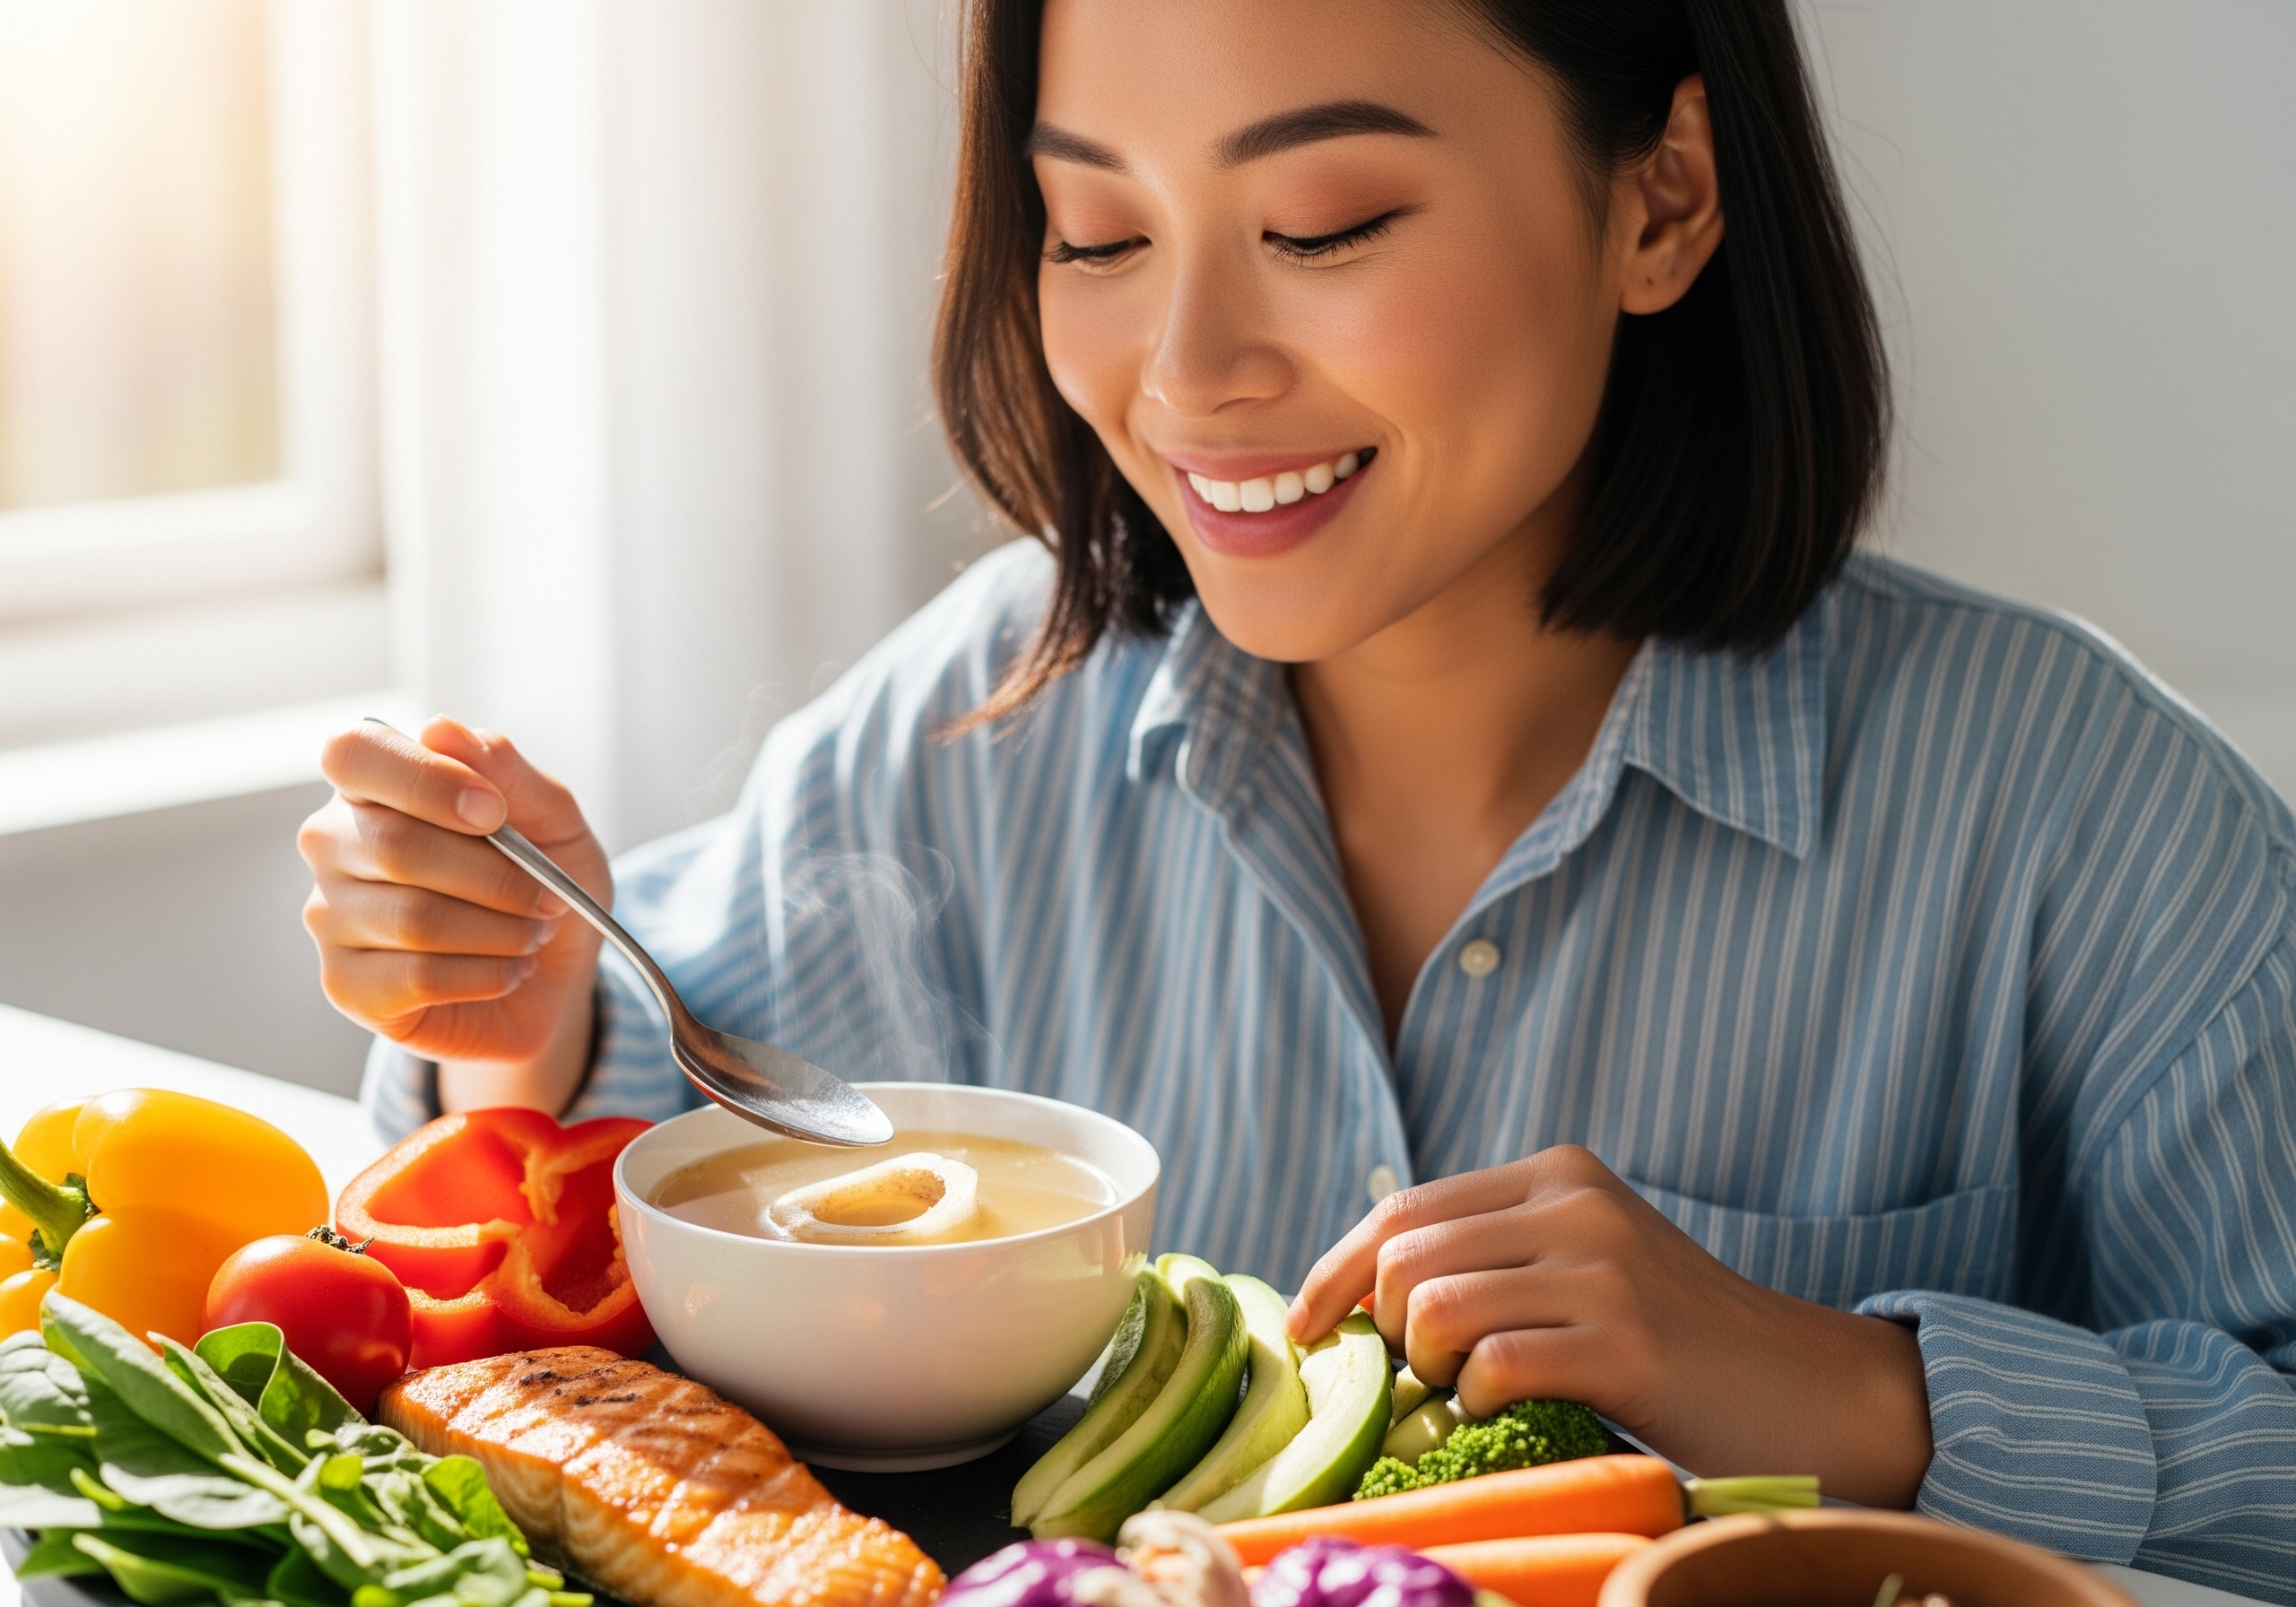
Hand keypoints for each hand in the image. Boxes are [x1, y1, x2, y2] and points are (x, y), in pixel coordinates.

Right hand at [298, 717, 607, 1110]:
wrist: (551, 978)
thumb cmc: (542, 883)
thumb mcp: (554, 819)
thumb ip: (506, 770)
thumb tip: (441, 729)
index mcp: (374, 785)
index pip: (352, 754)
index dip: (424, 779)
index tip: (494, 812)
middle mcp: (334, 844)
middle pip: (396, 845)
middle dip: (497, 876)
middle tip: (547, 897)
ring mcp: (330, 917)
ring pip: (415, 918)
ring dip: (502, 929)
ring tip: (533, 933)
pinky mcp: (346, 985)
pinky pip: (418, 975)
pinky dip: (486, 973)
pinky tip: (507, 969)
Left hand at [1287, 1145, 1933, 1508]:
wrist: (1810, 1388)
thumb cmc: (1677, 1343)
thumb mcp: (1583, 1263)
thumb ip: (1492, 1254)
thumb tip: (1356, 1294)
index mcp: (1555, 1171)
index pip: (1400, 1210)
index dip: (1335, 1273)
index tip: (1305, 1328)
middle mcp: (1573, 1202)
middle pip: (1402, 1258)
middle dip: (1384, 1329)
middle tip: (1424, 1374)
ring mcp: (1602, 1266)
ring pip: (1432, 1309)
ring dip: (1432, 1370)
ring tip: (1477, 1390)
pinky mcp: (1624, 1339)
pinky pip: (1491, 1366)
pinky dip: (1480, 1400)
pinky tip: (1515, 1407)